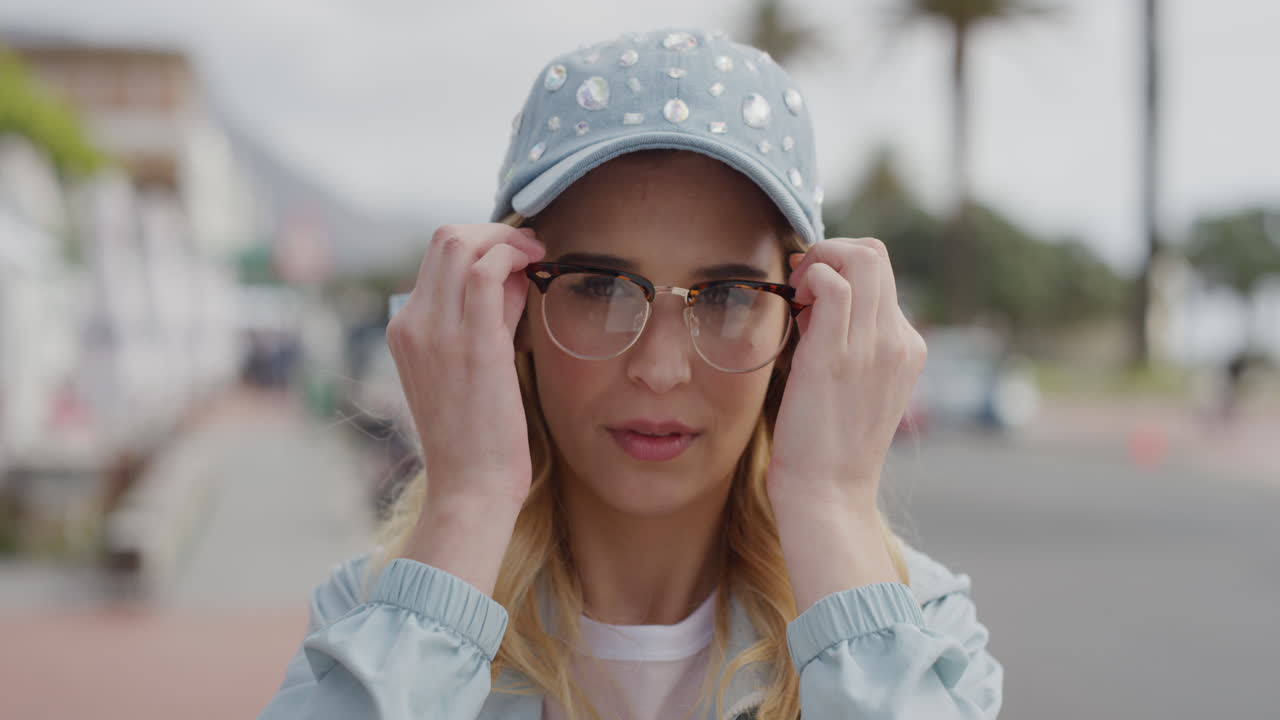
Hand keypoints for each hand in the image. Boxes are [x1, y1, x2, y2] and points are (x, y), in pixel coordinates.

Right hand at [386, 223, 545, 511]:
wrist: (469, 487)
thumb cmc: (477, 436)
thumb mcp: (468, 368)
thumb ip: (485, 319)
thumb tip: (514, 276)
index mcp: (404, 331)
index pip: (436, 258)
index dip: (480, 245)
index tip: (515, 259)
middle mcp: (412, 324)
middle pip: (444, 238)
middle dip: (493, 231)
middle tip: (529, 250)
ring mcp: (436, 332)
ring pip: (461, 243)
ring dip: (507, 238)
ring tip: (537, 256)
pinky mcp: (472, 343)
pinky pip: (487, 270)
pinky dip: (514, 255)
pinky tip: (537, 267)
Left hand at [767, 237, 926, 513]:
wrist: (829, 493)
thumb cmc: (828, 444)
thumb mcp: (851, 383)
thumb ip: (844, 340)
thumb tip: (816, 299)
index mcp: (907, 348)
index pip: (882, 274)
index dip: (842, 269)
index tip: (810, 293)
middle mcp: (899, 341)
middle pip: (876, 256)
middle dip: (831, 254)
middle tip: (800, 285)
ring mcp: (874, 346)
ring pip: (862, 259)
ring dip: (820, 262)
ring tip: (799, 297)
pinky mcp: (838, 355)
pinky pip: (835, 284)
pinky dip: (810, 279)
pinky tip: (796, 309)